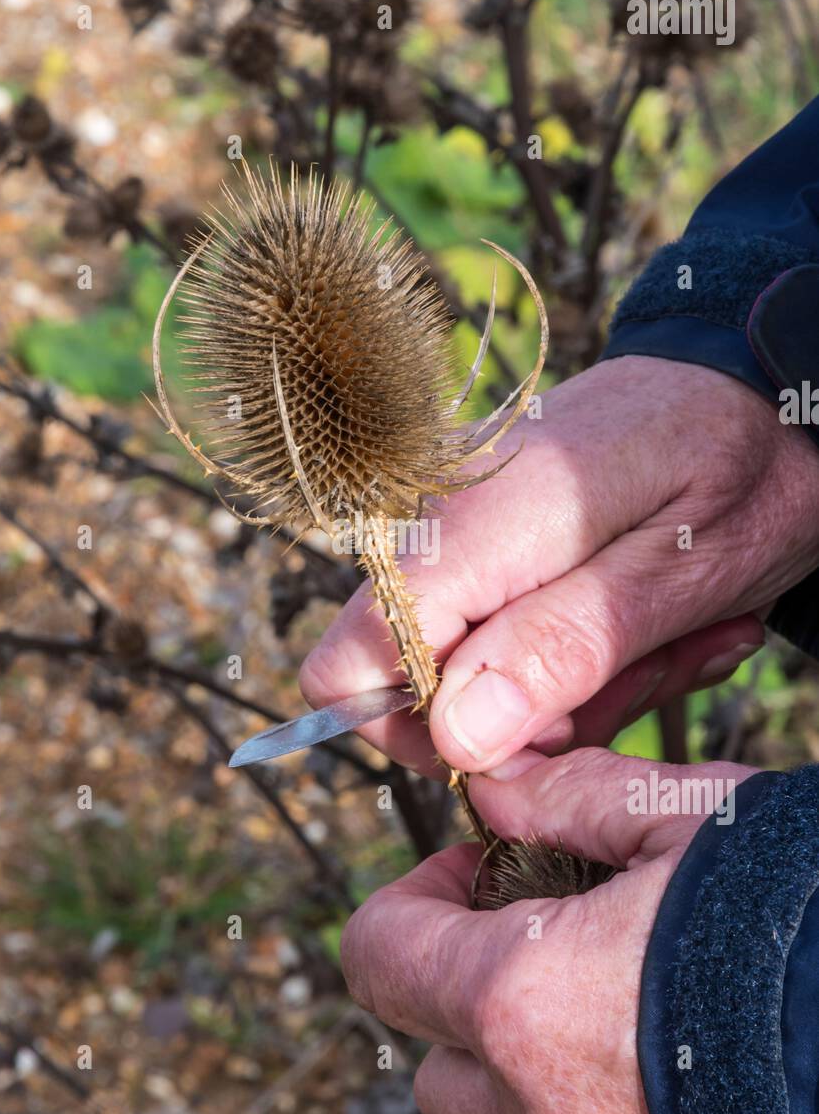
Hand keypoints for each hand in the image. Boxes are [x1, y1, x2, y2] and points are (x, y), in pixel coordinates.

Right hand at [301, 356, 818, 774]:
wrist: (756, 375)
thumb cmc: (746, 462)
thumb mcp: (683, 572)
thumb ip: (566, 647)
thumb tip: (457, 738)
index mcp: (476, 527)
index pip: (356, 665)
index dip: (437, 735)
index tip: (546, 734)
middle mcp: (441, 520)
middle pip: (414, 681)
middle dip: (533, 717)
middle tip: (646, 677)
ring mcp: (458, 524)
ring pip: (466, 666)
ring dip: (573, 686)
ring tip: (672, 640)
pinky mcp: (483, 533)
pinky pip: (497, 627)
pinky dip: (575, 648)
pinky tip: (653, 621)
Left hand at [341, 748, 756, 1113]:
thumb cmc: (804, 923)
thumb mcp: (693, 817)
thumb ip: (574, 796)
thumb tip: (500, 791)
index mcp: (524, 1001)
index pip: (381, 959)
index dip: (410, 900)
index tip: (471, 870)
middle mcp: (544, 1107)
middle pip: (431, 1061)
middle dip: (454, 984)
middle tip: (524, 923)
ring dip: (514, 1046)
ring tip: (596, 976)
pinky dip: (579, 1089)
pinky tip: (649, 1029)